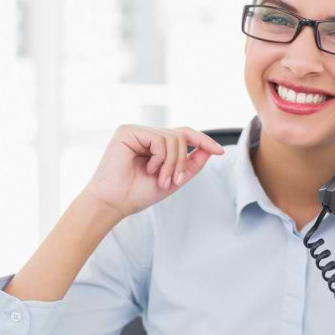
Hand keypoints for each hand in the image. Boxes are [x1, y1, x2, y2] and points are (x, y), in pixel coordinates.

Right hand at [80, 124, 224, 220]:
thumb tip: (209, 149)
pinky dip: (160, 158)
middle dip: (182, 161)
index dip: (203, 141)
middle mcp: (145, 134)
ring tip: (160, 178)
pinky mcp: (127, 131)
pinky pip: (159, 138)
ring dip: (172, 163)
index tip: (219, 151)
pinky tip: (148, 168)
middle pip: (181, 136)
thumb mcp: (173, 180)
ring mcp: (136, 131)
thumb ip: (190, 164)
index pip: (183, 135)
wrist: (114, 203)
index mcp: (154, 144)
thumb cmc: (137, 193)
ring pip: (173, 138)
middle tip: (173, 181)